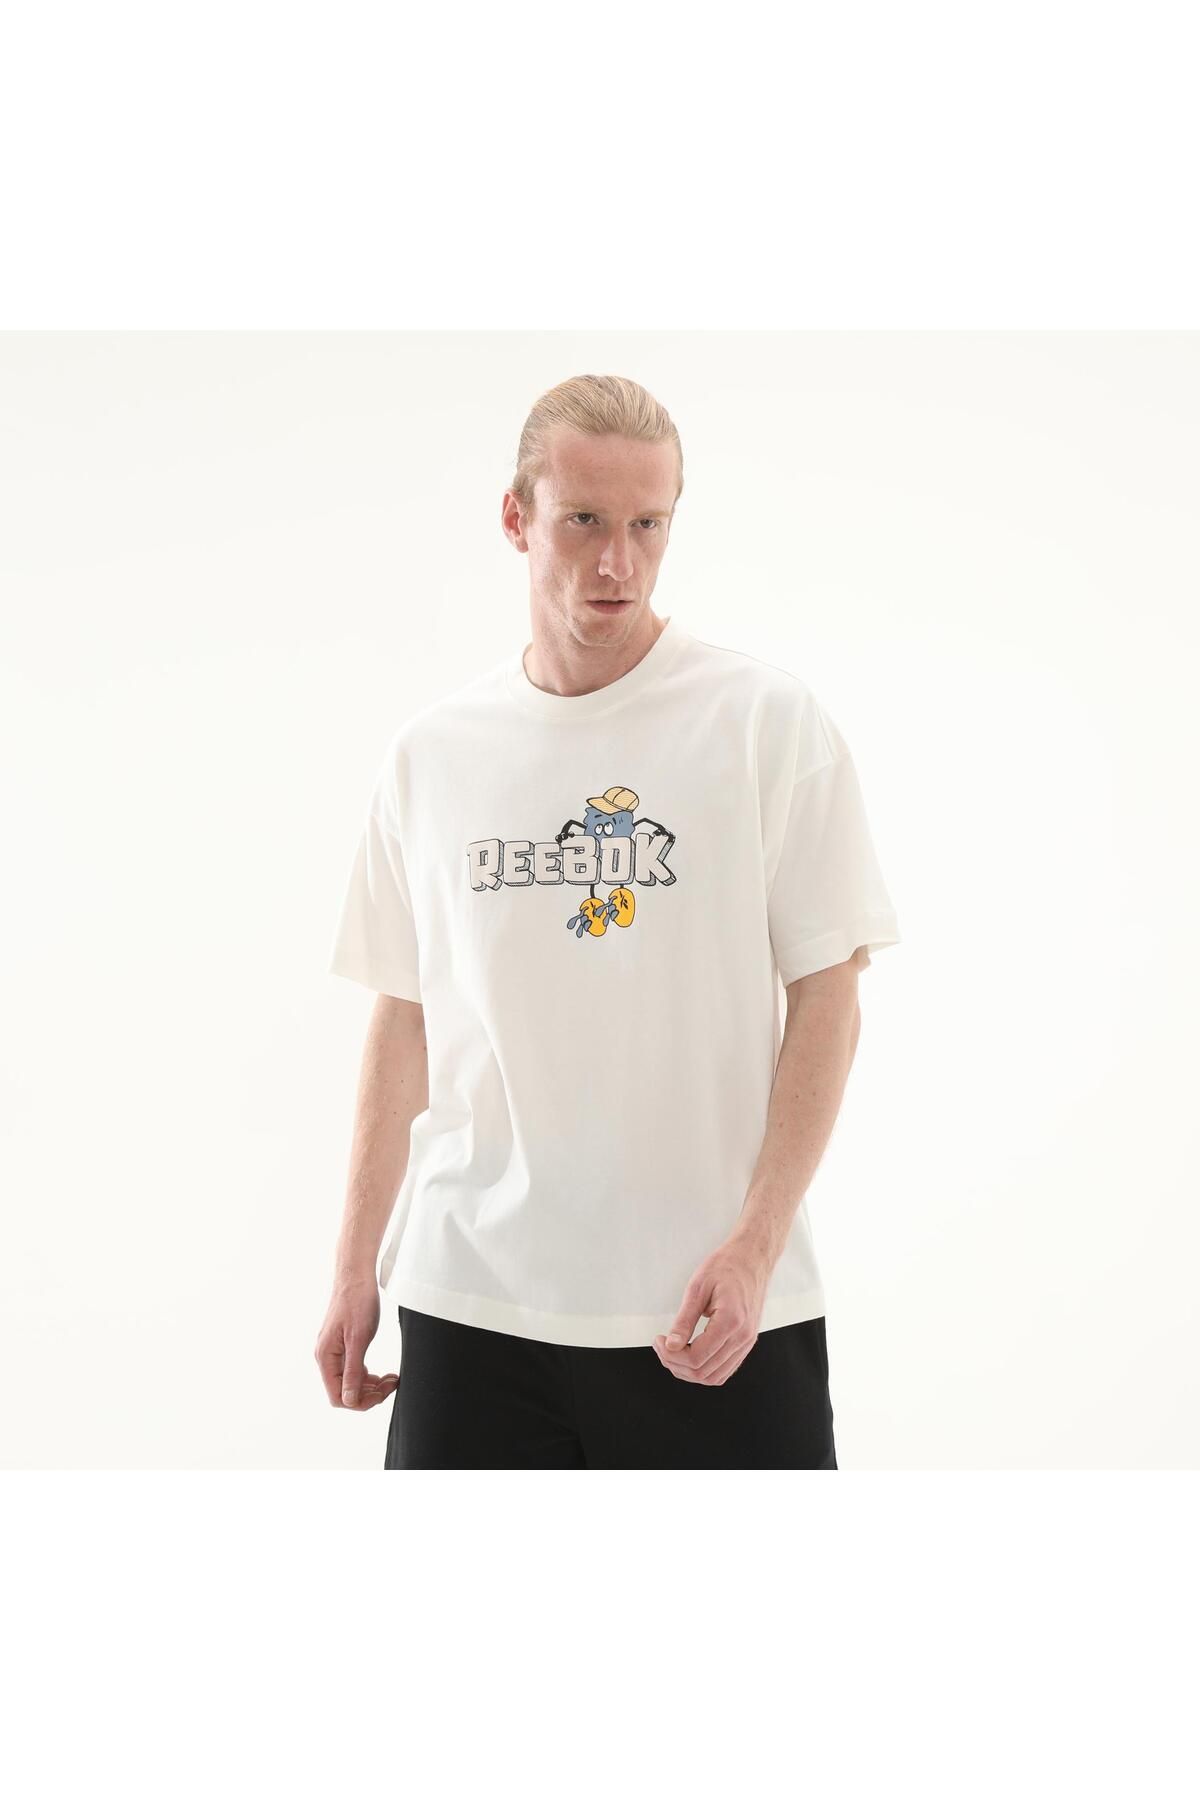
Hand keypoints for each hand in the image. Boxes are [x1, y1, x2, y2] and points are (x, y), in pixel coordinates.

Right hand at [314, 1275, 398, 1408]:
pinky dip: (369, 1376)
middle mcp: (326, 1358)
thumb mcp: (358, 1339)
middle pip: (345, 1392)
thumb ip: (353, 1371)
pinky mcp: (343, 1346)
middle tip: (392, 1384)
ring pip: (351, 1383)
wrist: (356, 1276)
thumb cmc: (357, 1302)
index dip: (361, 1401)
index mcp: (326, 1358)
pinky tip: (384, 1374)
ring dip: (372, 1386)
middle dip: (370, 1393)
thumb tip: (348, 1400)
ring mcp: (334, 1352)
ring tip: (392, 1379)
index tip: (383, 1393)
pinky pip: (354, 1370)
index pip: (338, 1397)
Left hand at [652, 1233, 775, 1385]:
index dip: (671, 1355)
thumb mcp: (698, 1288)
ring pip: (714, 1377)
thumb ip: (684, 1320)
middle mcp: (742, 1337)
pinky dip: (704, 1370)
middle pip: (703, 1372)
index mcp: (731, 1321)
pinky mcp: (746, 1343)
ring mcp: (747, 1342)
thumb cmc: (726, 1267)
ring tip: (673, 1352)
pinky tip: (690, 1355)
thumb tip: (671, 1346)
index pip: (697, 1357)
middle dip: (675, 1363)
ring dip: (688, 1371)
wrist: (752, 1259)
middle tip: (662, 1345)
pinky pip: (724, 1370)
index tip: (659, 1340)